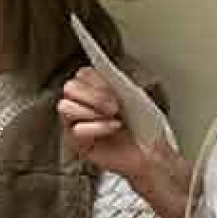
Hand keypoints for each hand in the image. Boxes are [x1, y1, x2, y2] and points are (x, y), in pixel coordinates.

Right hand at [55, 70, 195, 217]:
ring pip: (65, 107)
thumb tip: (102, 66)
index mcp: (95, 89)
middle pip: (69, 88)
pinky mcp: (76, 143)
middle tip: (115, 105)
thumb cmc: (144, 126)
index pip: (81, 74)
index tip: (114, 86)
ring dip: (91, 110)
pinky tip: (112, 129)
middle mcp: (82, 104)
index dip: (95, 79)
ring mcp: (76, 123)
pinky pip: (75, 130)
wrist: (151, 151)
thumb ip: (115, 81)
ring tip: (113, 117)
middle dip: (93, 95)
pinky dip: (97, 127)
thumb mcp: (133, 95)